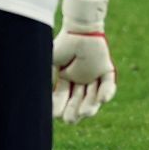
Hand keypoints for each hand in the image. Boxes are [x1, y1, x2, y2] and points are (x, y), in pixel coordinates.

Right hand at [53, 0, 116, 122]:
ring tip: (85, 113)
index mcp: (65, 78)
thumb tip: (40, 99)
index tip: (54, 114)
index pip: (62, 97)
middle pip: (78, 100)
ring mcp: (93, 75)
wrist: (78, 29)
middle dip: (74, 110)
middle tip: (70, 120)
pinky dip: (107, 92)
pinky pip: (108, 83)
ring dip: (90, 105)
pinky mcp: (106, 68)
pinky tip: (102, 100)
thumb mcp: (50, 64)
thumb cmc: (62, 44)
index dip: (59, 106)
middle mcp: (80, 79)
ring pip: (93, 95)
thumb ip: (46, 79)